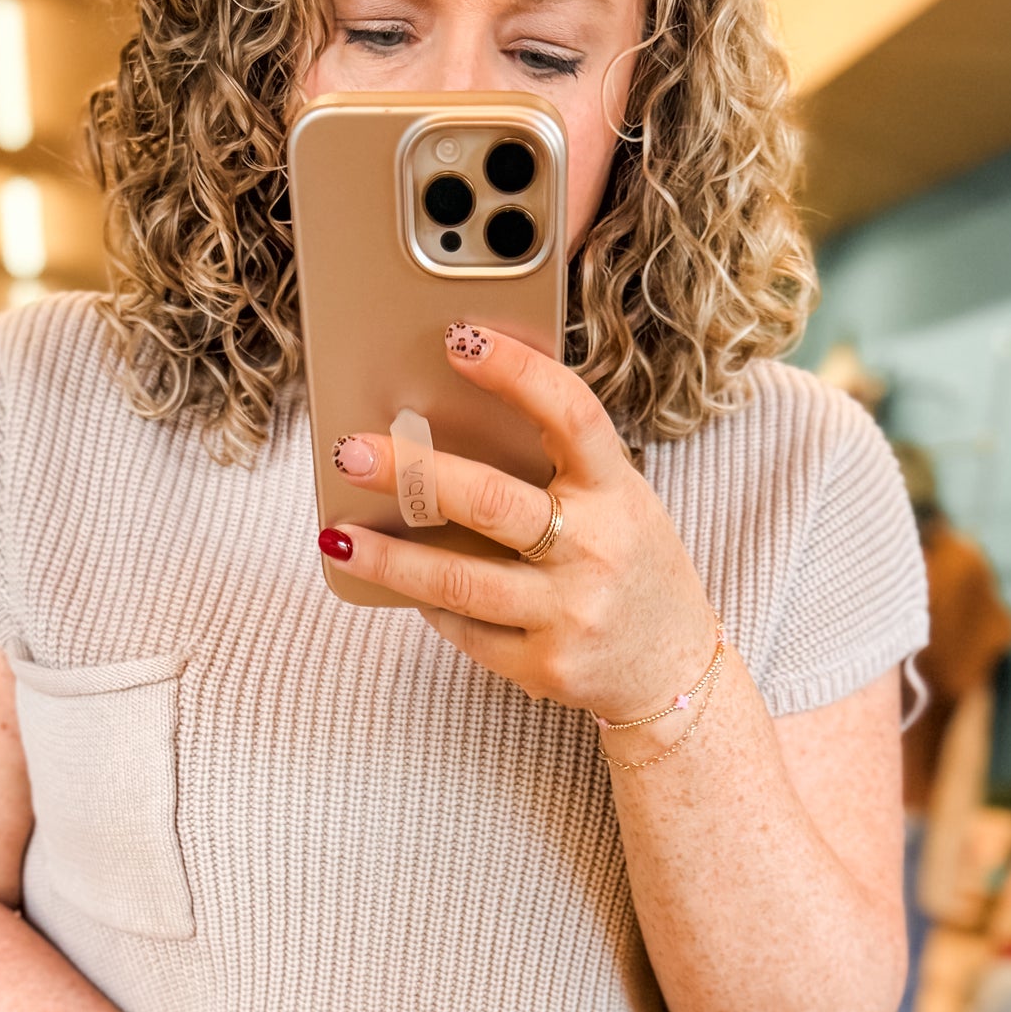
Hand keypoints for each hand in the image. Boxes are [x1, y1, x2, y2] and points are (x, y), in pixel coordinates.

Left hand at [320, 323, 720, 729]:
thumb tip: (450, 425)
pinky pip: (467, 632)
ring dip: (389, 558)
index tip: (459, 340)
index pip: (571, 416)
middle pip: (492, 502)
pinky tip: (403, 586)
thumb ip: (559, 469)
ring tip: (338, 536)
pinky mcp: (545, 667)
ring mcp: (571, 613)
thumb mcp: (621, 504)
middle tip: (351, 452)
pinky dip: (431, 606)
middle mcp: (597, 550)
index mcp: (619, 493)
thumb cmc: (632, 567)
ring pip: (460, 581)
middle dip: (413, 474)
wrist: (672, 671)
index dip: (517, 373)